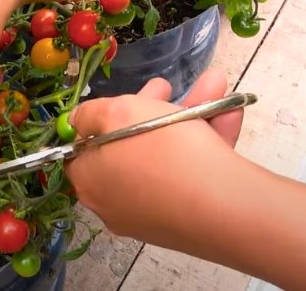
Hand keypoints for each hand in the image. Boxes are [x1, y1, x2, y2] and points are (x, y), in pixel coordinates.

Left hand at [65, 69, 247, 247]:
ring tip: (214, 87)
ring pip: (168, 155)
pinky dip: (208, 141)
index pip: (82, 149)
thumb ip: (89, 113)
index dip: (101, 119)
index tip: (124, 100)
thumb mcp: (116, 113)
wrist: (224, 206)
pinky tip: (228, 114)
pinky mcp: (188, 218)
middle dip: (154, 108)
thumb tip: (77, 122)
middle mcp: (115, 202)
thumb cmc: (160, 151)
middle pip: (129, 146)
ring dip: (188, 117)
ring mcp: (153, 213)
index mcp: (89, 180)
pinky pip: (191, 172)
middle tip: (167, 87)